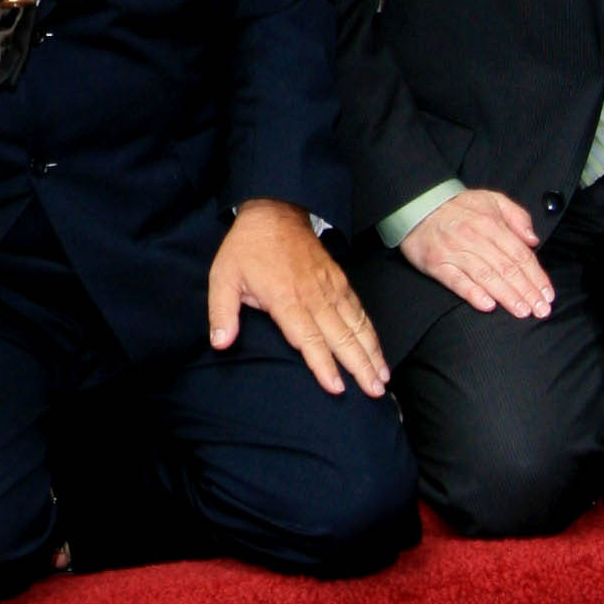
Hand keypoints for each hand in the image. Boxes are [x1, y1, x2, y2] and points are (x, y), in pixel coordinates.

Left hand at [209, 199, 389, 396]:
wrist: (274, 211)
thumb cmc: (247, 248)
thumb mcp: (223, 277)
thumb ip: (222, 312)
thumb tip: (220, 343)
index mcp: (285, 298)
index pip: (308, 338)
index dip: (323, 364)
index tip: (337, 388)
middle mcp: (313, 295)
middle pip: (341, 337)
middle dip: (359, 366)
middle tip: (375, 392)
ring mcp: (330, 288)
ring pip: (356, 325)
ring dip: (371, 352)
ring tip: (383, 379)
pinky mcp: (339, 281)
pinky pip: (358, 310)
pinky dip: (370, 332)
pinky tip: (378, 350)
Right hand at [398, 185, 553, 317]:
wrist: (417, 203)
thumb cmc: (459, 205)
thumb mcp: (492, 199)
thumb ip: (516, 216)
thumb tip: (533, 239)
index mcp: (491, 223)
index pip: (520, 254)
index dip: (536, 276)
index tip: (548, 294)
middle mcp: (474, 238)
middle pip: (506, 268)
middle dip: (527, 291)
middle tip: (541, 310)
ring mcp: (454, 252)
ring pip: (486, 276)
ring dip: (506, 295)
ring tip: (522, 311)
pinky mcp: (436, 264)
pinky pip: (456, 281)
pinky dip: (472, 293)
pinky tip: (487, 305)